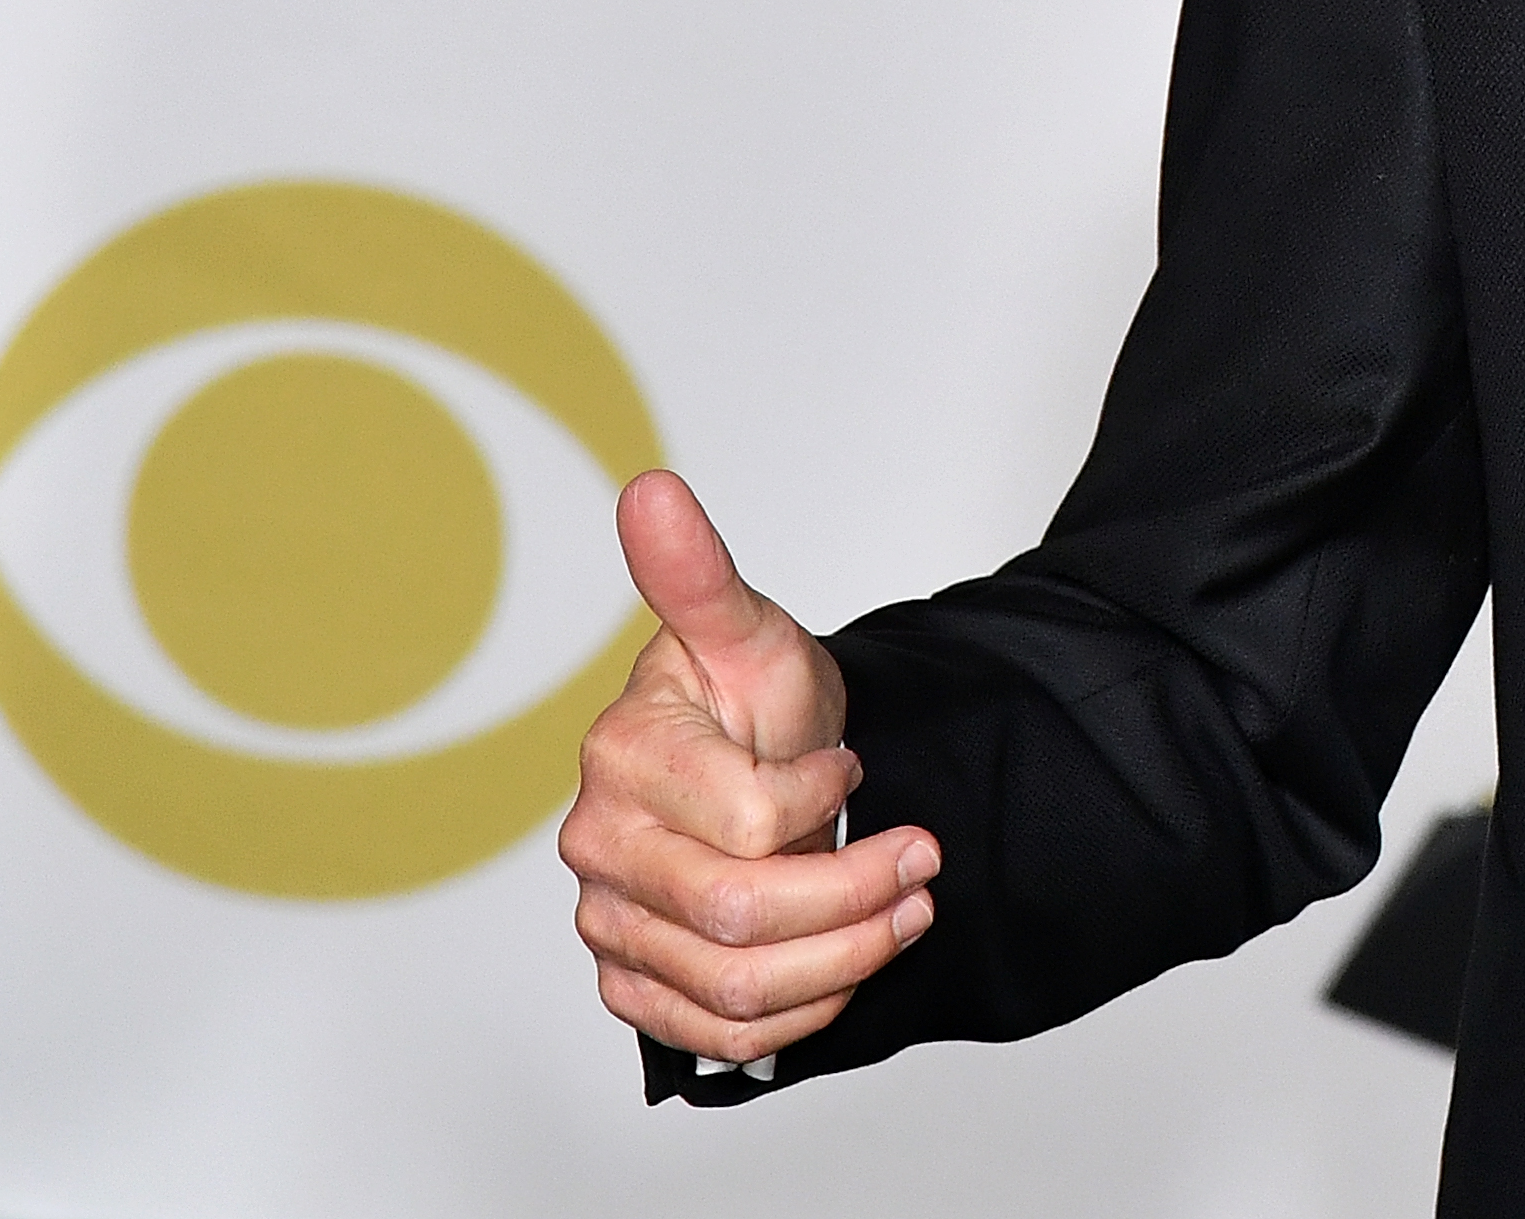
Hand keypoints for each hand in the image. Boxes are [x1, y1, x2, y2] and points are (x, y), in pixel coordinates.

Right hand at [560, 470, 938, 1064]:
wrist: (753, 759)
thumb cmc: (751, 697)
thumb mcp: (749, 629)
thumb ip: (699, 572)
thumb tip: (652, 488)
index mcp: (624, 757)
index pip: (749, 820)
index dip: (824, 799)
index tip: (855, 767)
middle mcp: (600, 847)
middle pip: (741, 918)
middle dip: (857, 895)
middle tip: (925, 860)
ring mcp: (610, 922)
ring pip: (733, 988)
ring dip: (845, 960)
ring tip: (906, 912)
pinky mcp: (633, 980)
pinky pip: (712, 1036)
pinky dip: (796, 1016)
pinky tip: (845, 969)